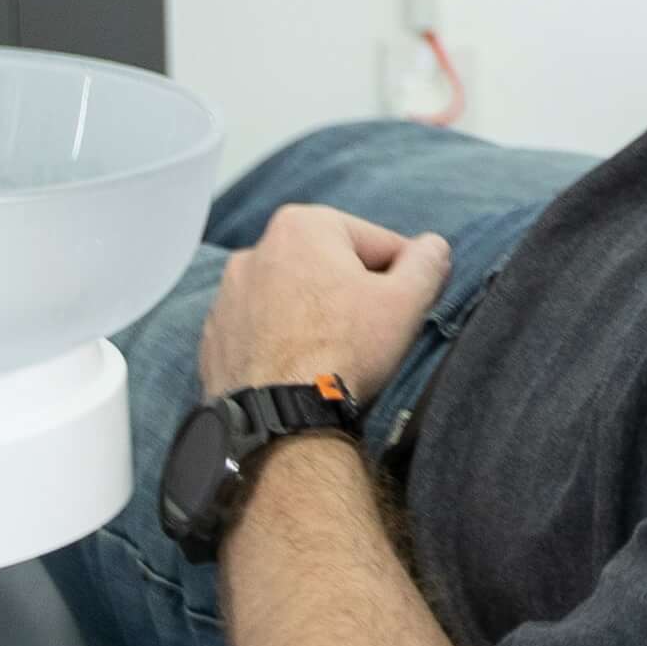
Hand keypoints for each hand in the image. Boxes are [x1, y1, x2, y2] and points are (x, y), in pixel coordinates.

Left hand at [200, 204, 452, 400]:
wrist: (280, 420)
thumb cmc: (344, 351)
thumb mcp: (406, 302)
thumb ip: (427, 263)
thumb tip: (433, 247)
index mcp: (302, 225)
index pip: (376, 243)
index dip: (400, 277)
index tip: (404, 309)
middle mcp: (255, 249)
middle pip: (330, 266)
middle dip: (353, 294)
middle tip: (370, 336)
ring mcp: (227, 296)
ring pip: (293, 298)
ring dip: (314, 317)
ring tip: (334, 356)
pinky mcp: (213, 338)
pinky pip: (261, 330)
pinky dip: (281, 342)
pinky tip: (299, 370)